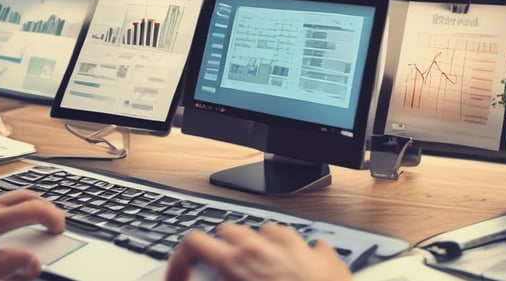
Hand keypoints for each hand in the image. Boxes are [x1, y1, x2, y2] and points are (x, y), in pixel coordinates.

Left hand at [0, 189, 65, 280]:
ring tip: (38, 229)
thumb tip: (32, 261)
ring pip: (6, 199)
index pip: (28, 208)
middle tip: (57, 228)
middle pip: (20, 196)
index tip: (62, 230)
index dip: (51, 217)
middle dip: (44, 208)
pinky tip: (9, 231)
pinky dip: (11, 214)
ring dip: (27, 209)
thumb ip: (0, 271)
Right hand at [166, 222, 351, 280]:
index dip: (181, 260)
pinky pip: (306, 244)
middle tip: (222, 270)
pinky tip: (301, 271)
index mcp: (237, 263)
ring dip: (260, 246)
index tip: (181, 275)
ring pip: (268, 230)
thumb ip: (219, 279)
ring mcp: (296, 248)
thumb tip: (199, 279)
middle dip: (223, 248)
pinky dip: (300, 254)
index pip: (194, 243)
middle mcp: (265, 248)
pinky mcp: (324, 257)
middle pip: (230, 230)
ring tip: (261, 268)